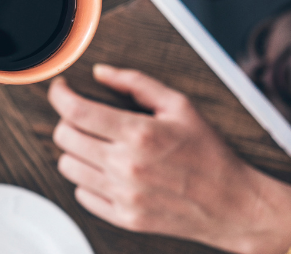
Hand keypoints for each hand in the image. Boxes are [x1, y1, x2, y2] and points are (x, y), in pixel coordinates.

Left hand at [49, 65, 290, 253]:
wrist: (232, 204)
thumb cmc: (209, 153)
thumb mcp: (179, 106)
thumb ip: (136, 83)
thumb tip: (101, 72)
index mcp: (139, 134)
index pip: (76, 111)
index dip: (59, 95)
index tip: (61, 89)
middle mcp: (126, 165)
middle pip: (64, 137)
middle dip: (68, 120)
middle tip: (83, 117)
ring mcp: (123, 195)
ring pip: (67, 166)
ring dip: (75, 151)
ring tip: (97, 144)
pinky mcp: (124, 218)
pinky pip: (81, 194)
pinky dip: (87, 180)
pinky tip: (106, 170)